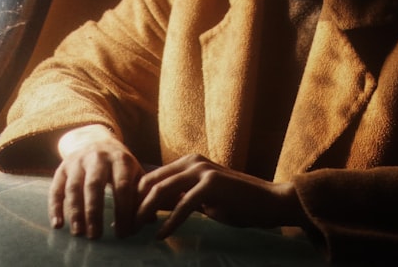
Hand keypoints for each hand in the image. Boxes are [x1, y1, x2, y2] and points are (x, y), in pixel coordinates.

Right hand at [50, 124, 144, 238]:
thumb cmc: (120, 165)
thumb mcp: (134, 172)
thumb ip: (142, 194)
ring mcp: (78, 161)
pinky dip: (55, 207)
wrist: (96, 140)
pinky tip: (58, 224)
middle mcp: (98, 157)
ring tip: (79, 232)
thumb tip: (150, 220)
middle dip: (94, 212)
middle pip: (95, 185)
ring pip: (74, 187)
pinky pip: (56, 188)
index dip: (123, 210)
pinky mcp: (63, 167)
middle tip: (96, 236)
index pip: (122, 186)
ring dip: (75, 211)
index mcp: (120, 159)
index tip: (123, 233)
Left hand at [135, 153, 307, 238]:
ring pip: (161, 190)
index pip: (151, 177)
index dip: (136, 198)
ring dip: (146, 212)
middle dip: (135, 205)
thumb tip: (151, 208)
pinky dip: (169, 222)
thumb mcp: (202, 198)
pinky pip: (183, 205)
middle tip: (127, 227)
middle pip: (151, 182)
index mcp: (188, 162)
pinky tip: (161, 235)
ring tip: (138, 230)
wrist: (270, 201)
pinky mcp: (212, 185)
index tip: (128, 219)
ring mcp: (202, 171)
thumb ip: (179, 197)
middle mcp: (192, 161)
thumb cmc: (236, 202)